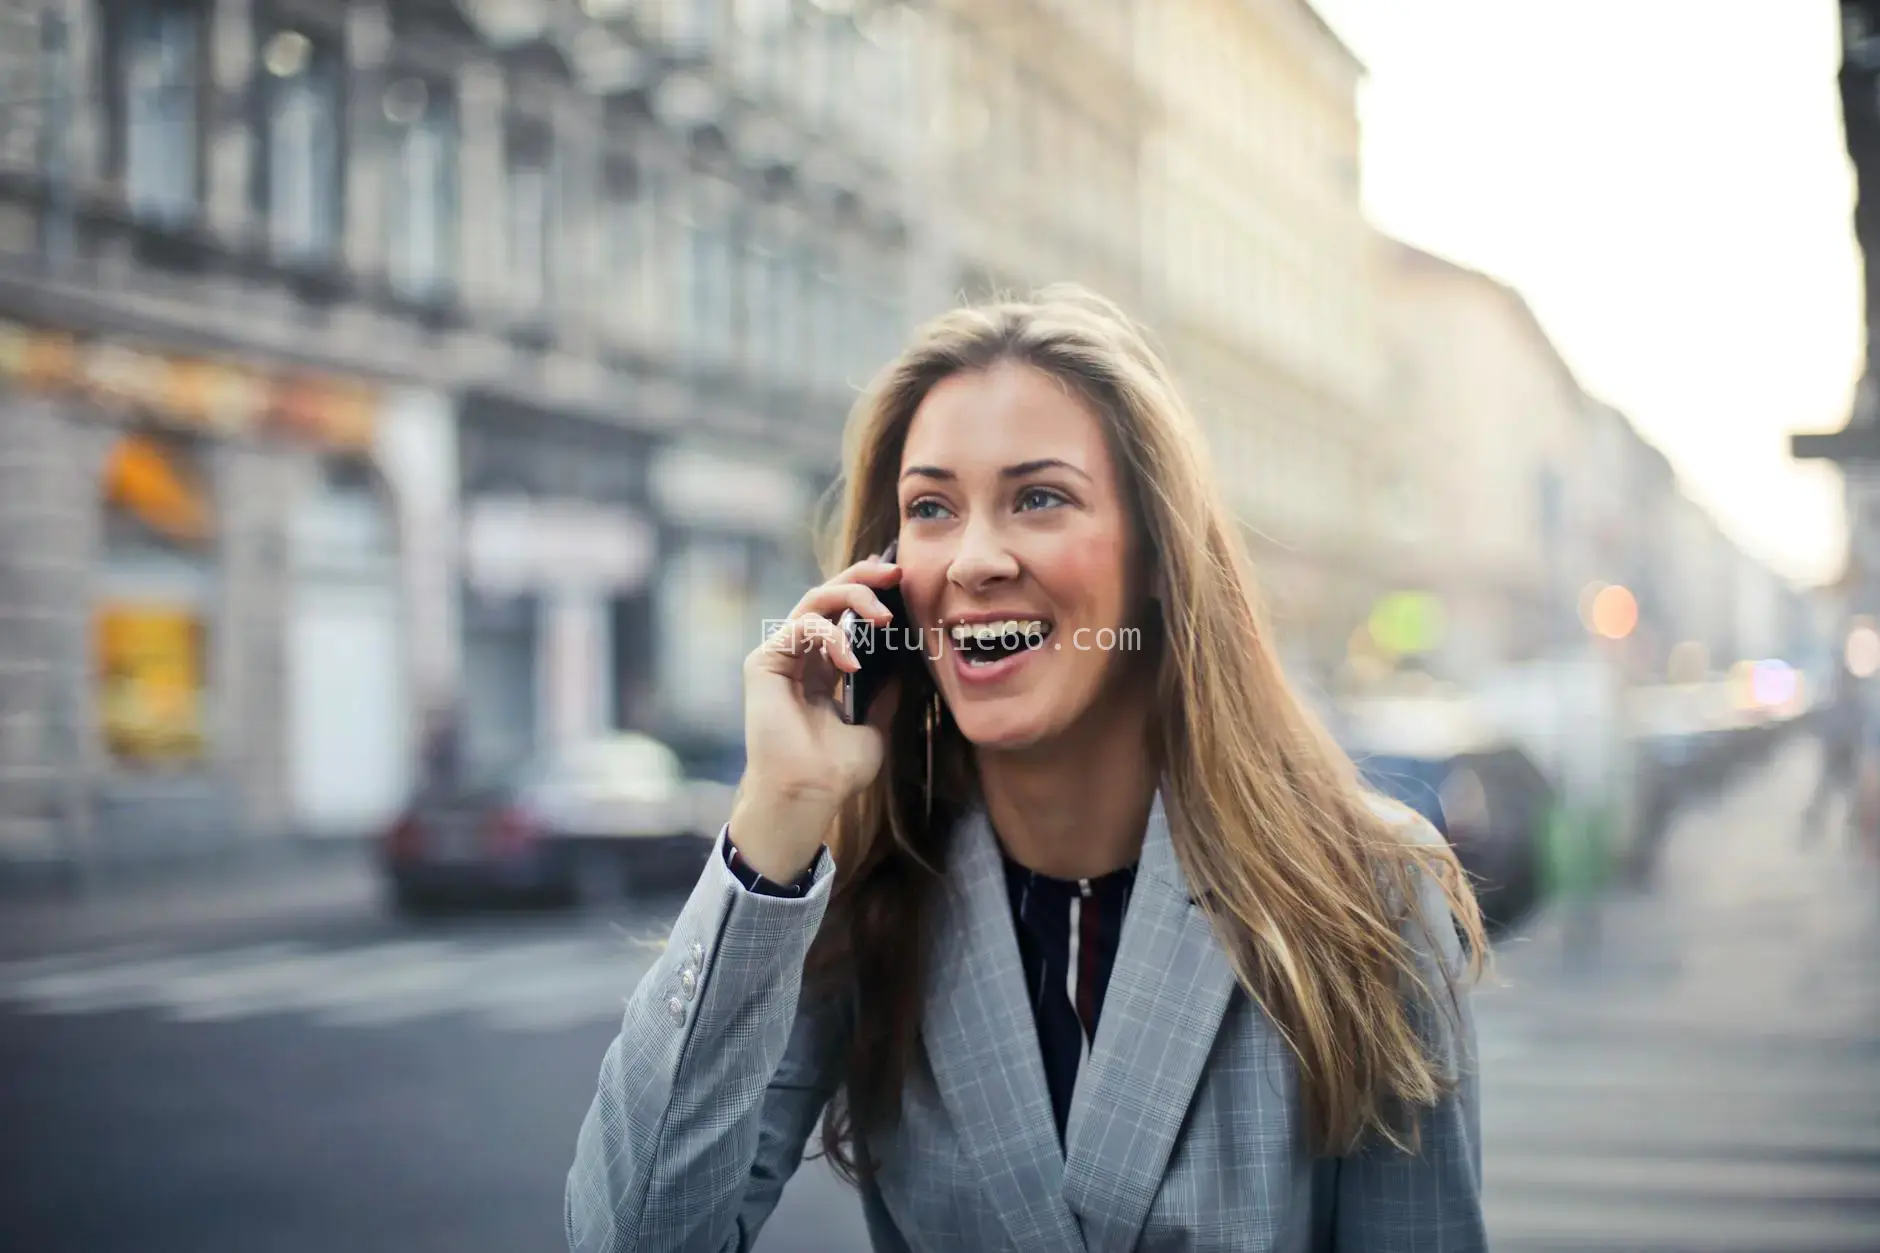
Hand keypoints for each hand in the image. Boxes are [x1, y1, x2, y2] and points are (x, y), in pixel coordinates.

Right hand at [733, 554, 904, 880]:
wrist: (810, 795)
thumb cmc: (835, 771)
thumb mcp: (873, 726)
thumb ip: (884, 695)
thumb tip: (904, 669)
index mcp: (822, 669)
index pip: (843, 615)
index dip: (867, 591)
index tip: (899, 580)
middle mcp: (800, 657)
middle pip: (827, 596)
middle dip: (862, 578)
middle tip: (894, 573)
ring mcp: (781, 657)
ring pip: (813, 601)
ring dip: (851, 597)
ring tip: (883, 616)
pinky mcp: (764, 663)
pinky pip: (799, 627)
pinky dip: (830, 636)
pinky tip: (852, 662)